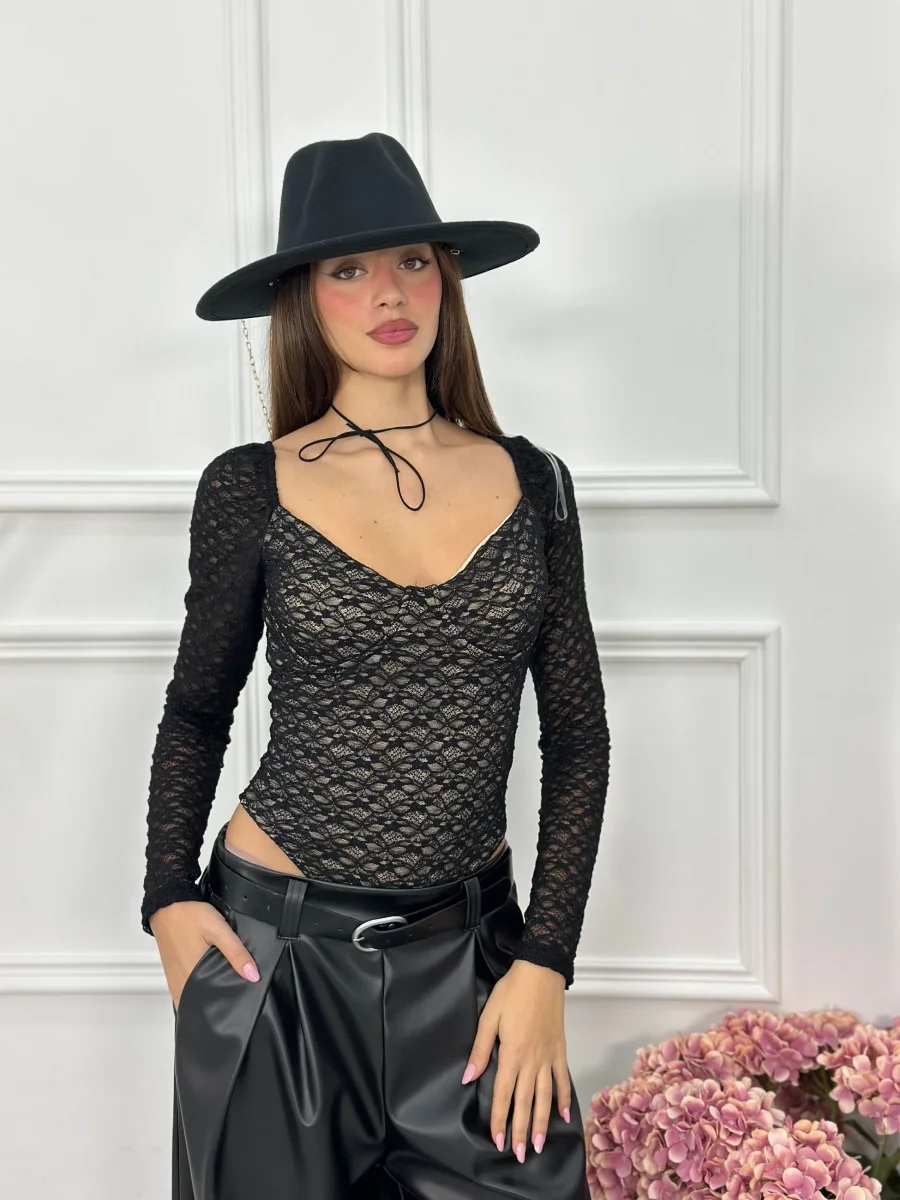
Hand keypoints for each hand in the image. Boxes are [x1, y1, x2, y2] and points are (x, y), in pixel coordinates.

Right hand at [150, 900, 259, 1010]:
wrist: (167, 905)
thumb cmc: (189, 916)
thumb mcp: (219, 930)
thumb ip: (236, 952)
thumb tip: (253, 975)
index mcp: (191, 978)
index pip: (211, 1004)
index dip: (226, 1006)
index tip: (240, 1002)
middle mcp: (181, 984)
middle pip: (203, 1003)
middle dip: (219, 1000)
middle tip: (234, 990)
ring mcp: (175, 981)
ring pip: (194, 997)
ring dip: (208, 994)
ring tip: (225, 983)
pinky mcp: (173, 974)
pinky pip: (187, 989)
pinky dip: (198, 987)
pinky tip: (210, 977)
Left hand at [460, 959, 570, 1161]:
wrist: (541, 973)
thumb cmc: (512, 992)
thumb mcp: (489, 1017)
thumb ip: (480, 1049)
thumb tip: (468, 1077)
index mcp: (512, 1054)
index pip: (504, 1094)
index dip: (500, 1119)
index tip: (498, 1140)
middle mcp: (532, 1061)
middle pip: (526, 1102)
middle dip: (522, 1130)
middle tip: (521, 1154)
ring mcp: (548, 1056)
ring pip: (545, 1096)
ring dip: (542, 1122)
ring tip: (540, 1144)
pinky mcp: (559, 1049)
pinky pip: (562, 1078)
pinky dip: (564, 1097)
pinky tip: (564, 1114)